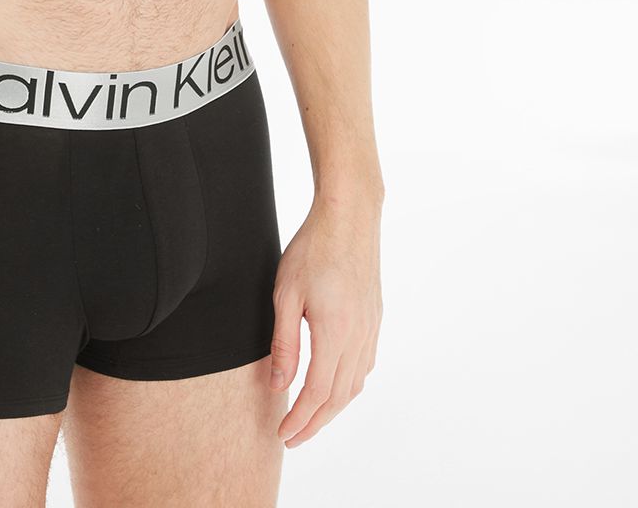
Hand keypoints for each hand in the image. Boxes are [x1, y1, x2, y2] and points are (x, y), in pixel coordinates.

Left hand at [269, 193, 382, 448]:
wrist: (349, 216)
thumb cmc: (312, 248)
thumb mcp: (285, 294)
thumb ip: (284, 343)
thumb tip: (278, 385)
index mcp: (335, 333)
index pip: (317, 393)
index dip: (300, 419)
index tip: (283, 434)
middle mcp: (359, 337)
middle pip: (339, 397)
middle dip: (315, 423)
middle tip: (293, 437)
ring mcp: (371, 328)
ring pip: (355, 384)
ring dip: (332, 407)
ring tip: (310, 417)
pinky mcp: (374, 318)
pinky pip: (364, 365)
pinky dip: (347, 385)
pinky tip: (334, 385)